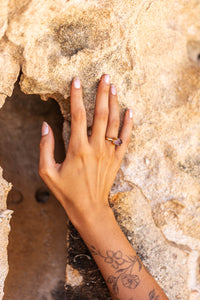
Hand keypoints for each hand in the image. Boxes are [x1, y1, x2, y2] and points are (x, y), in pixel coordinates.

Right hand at [39, 74, 132, 227]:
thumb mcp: (47, 172)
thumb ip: (46, 147)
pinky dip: (129, 124)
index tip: (76, 81)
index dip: (76, 96)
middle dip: (102, 93)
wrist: (89, 208)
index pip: (78, 115)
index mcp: (78, 148)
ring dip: (114, 103)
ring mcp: (109, 152)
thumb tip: (46, 126)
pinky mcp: (117, 159)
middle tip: (105, 76)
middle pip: (100, 114)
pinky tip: (131, 110)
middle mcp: (96, 147)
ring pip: (114, 122)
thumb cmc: (67, 191)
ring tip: (114, 87)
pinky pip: (125, 138)